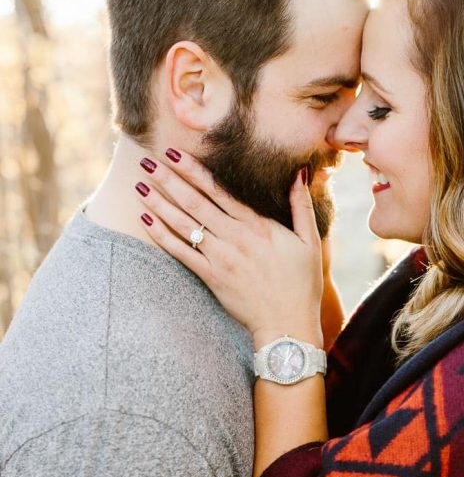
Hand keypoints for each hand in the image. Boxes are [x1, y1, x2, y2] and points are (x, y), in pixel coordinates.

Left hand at [136, 152, 323, 347]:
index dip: (193, 170)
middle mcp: (235, 238)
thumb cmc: (302, 284)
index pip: (219, 191)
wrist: (288, 324)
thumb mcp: (310, 242)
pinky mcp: (212, 278)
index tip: (174, 152)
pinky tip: (145, 220)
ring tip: (139, 184)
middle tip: (147, 159)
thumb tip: (300, 173)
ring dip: (159, 202)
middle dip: (169, 178)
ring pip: (184, 224)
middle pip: (195, 201)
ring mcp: (221, 258)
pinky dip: (161, 235)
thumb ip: (302, 205)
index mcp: (257, 226)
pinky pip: (181, 253)